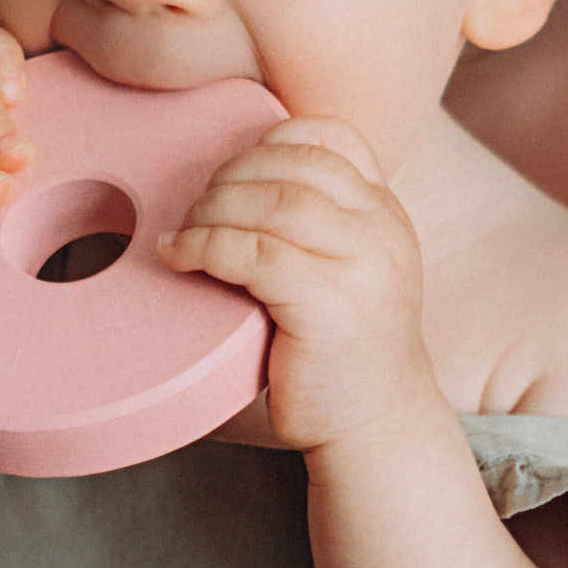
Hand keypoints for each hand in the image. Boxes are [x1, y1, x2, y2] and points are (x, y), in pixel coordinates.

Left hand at [158, 118, 437, 454]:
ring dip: (213, 209)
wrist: (377, 429)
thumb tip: (231, 183)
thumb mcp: (348, 272)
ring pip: (273, 202)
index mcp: (387, 214)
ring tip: (185, 233)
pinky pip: (255, 252)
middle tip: (196, 209)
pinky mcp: (330, 306)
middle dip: (230, 176)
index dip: (272, 140)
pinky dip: (206, 245)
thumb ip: (317, 227)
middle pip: (294, 164)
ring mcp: (363, 267)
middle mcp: (383, 231)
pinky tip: (180, 256)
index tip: (234, 171)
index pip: (335, 138)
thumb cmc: (341, 355)